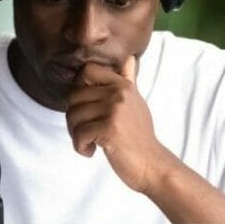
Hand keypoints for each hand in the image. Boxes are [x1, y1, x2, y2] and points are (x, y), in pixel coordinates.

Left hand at [65, 57, 176, 192]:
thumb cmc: (139, 136)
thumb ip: (129, 80)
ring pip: (73, 116)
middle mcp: (119, 93)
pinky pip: (79, 134)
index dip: (78, 88)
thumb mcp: (136, 102)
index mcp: (123, 85)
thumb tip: (129, 58)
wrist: (151, 164)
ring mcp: (115, 110)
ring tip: (90, 142)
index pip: (87, 71)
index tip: (85, 106)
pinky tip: (92, 151)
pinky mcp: (110, 129)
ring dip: (75, 134)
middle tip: (85, 132)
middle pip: (73, 96)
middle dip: (73, 118)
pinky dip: (80, 147)